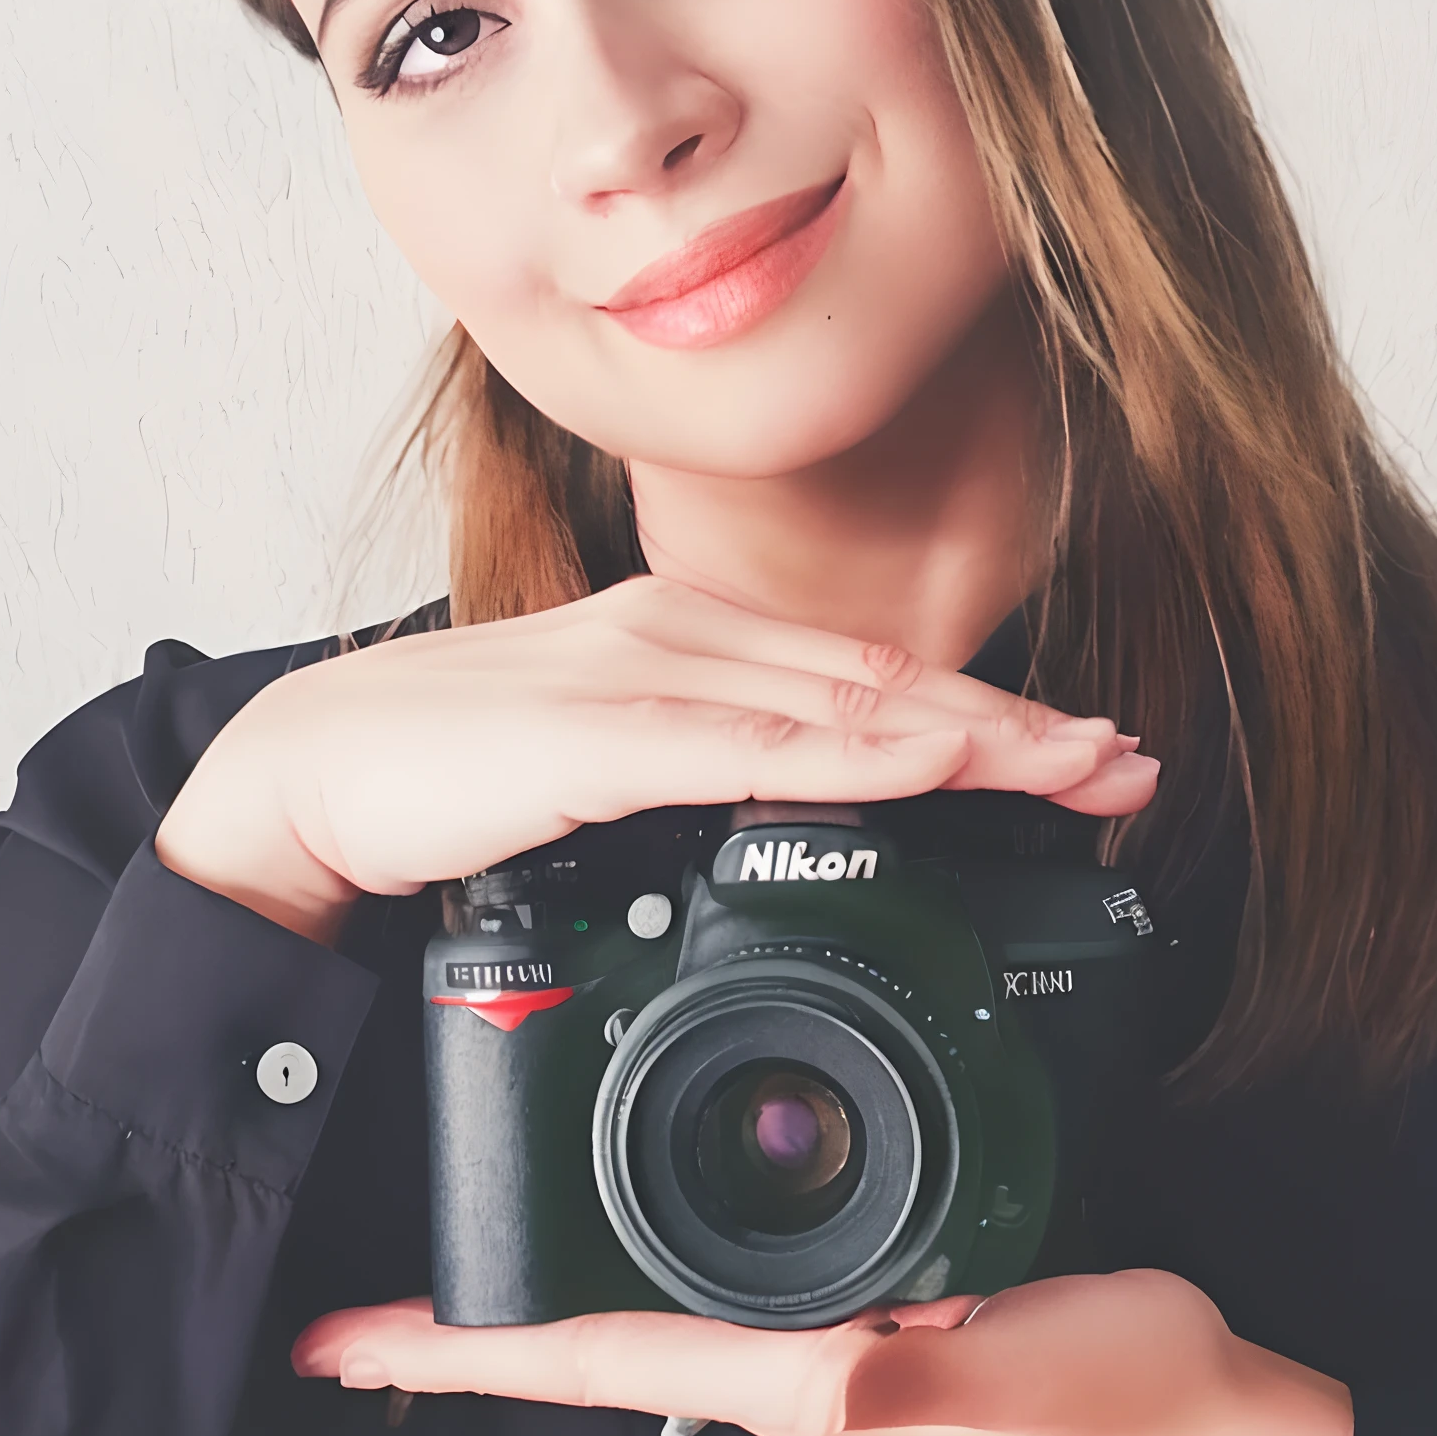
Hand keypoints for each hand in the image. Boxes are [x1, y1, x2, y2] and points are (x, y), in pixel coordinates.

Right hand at [156, 575, 1159, 943]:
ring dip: (973, 738)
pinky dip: (854, 757)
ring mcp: (639, 677)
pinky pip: (748, 746)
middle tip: (1125, 762)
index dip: (979, 713)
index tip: (1073, 752)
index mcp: (684, 637)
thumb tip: (786, 800)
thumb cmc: (451, 769)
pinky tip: (934, 768)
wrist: (311, 771)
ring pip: (840, 703)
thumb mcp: (605, 759)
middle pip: (879, 681)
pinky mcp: (593, 735)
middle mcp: (679, 635)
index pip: (862, 676)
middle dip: (1015, 727)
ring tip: (1079, 768)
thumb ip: (698, 766)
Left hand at [290, 1272, 1352, 1435]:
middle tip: (361, 1303)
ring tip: (455, 1246)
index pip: (594, 1357)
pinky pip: (719, 1258)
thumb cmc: (1120, 1410)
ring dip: (540, 1276)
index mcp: (797, 1369)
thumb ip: (916, 1371)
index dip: (463, 1352)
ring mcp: (821, 1323)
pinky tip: (635, 1193)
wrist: (1200, 1415)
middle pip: (588, 1330)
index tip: (349, 1345)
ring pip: (643, 1294)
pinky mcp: (867, 1287)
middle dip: (468, 1319)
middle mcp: (788, 1350)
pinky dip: (645, 1229)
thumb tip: (816, 1367)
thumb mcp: (1021, 1377)